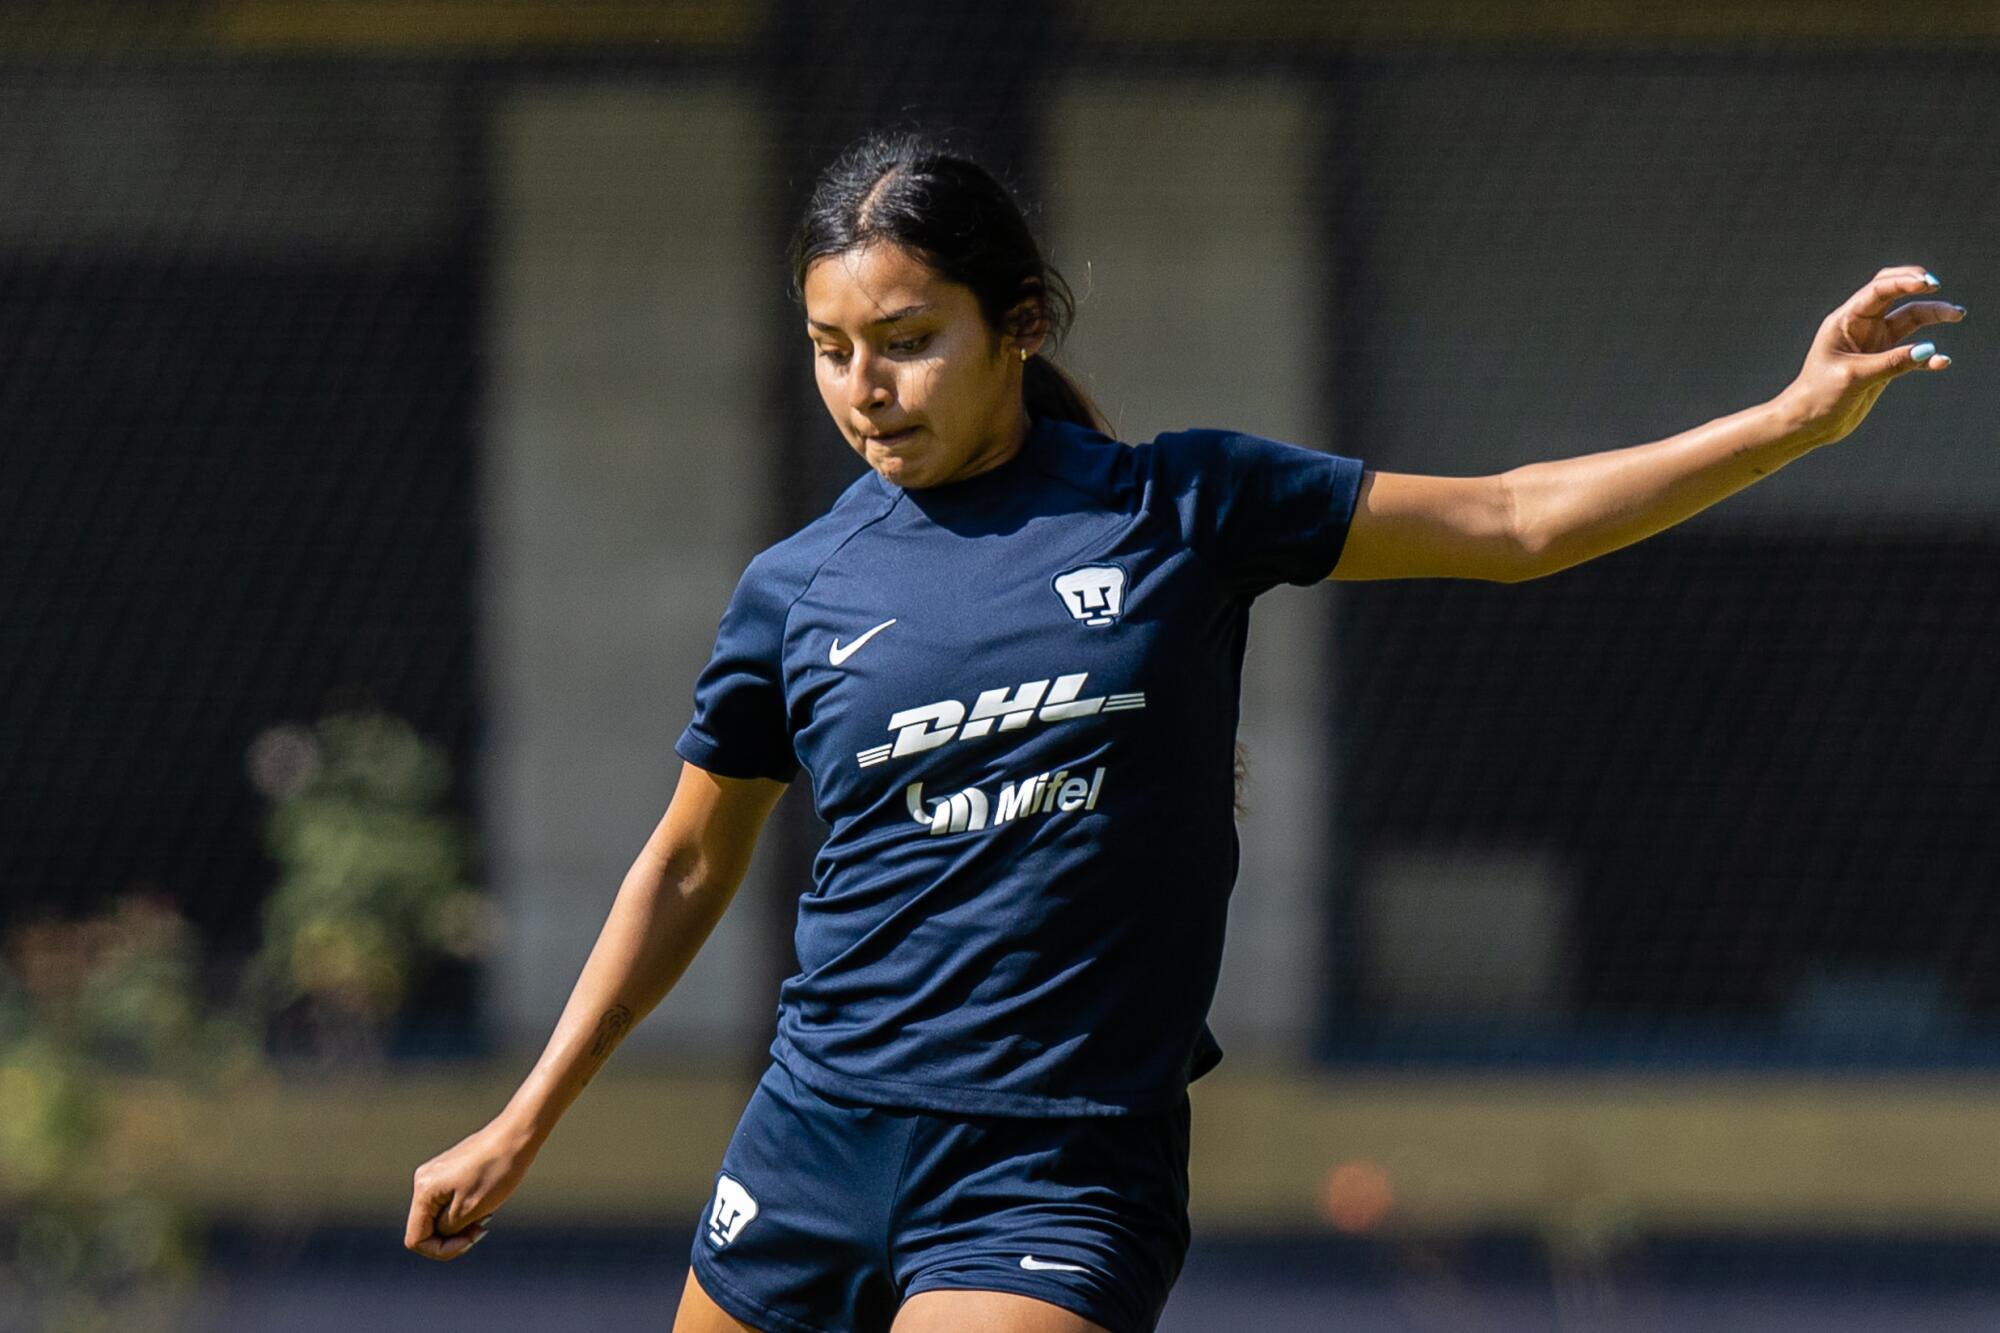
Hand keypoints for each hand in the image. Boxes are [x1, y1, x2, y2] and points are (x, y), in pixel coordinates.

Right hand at [405, 1117, 538, 1260]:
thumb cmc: (496, 1171)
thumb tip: (438, 1233)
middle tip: (481, 1229)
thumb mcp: (470, 1209)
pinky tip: (486, 1204)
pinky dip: (465, 1210)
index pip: (416, 1239)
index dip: (441, 1249)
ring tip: (486, 1216)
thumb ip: (447, 1228)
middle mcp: (423, 1181)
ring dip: (461, 1224)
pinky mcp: (449, 1171)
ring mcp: (436, 1175)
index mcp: (424, 1191)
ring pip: (440, 1216)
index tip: (469, 1240)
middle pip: (427, 1228)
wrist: (516, 1136)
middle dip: (453, 1236)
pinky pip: (448, 1203)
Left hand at [1779, 265, 1962, 447]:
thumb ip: (1891, 363)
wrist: (1808, 423)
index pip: (1878, 290)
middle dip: (1918, 287)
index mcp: (1846, 321)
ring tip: (1958, 314)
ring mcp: (1875, 344)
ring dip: (1933, 315)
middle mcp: (1862, 327)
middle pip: (1896, 296)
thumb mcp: (1854, 377)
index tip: (1929, 283)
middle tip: (1938, 286)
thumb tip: (1929, 350)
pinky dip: (1928, 356)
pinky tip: (1942, 362)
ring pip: (1910, 320)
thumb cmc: (1819, 396)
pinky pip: (1912, 354)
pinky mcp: (1884, 363)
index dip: (1903, 281)